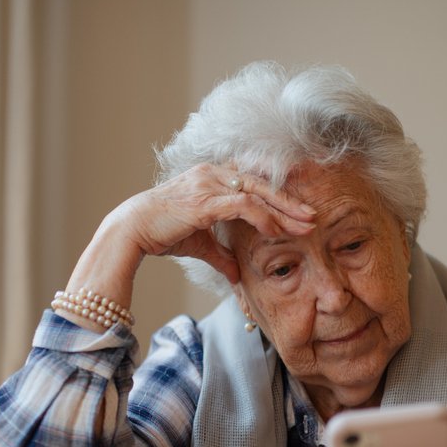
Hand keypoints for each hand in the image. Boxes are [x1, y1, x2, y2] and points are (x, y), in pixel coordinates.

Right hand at [60, 165, 315, 321]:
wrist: (132, 231)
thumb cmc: (162, 233)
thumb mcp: (200, 244)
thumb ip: (221, 255)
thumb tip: (237, 273)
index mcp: (212, 176)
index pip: (254, 182)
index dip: (279, 196)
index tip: (300, 212)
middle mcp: (213, 173)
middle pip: (262, 185)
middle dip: (290, 202)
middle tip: (314, 218)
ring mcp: (209, 182)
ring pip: (257, 193)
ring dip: (283, 210)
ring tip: (304, 226)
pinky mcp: (205, 198)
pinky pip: (243, 204)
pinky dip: (263, 216)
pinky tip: (276, 230)